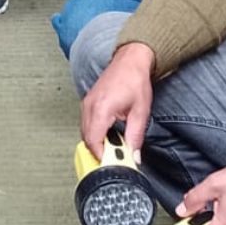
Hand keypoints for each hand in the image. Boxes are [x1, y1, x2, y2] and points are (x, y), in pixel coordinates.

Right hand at [79, 41, 155, 160]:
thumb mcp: (140, 112)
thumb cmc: (134, 80)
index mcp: (101, 109)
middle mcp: (89, 106)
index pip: (94, 141)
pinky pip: (86, 124)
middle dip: (100, 152)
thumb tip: (133, 156)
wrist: (130, 60)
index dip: (101, 156)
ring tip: (115, 146)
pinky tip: (109, 135)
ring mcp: (86, 103)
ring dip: (97, 143)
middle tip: (116, 158)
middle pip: (87, 139)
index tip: (113, 164)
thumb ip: (135, 137)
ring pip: (85, 133)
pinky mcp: (88, 102)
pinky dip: (95, 134)